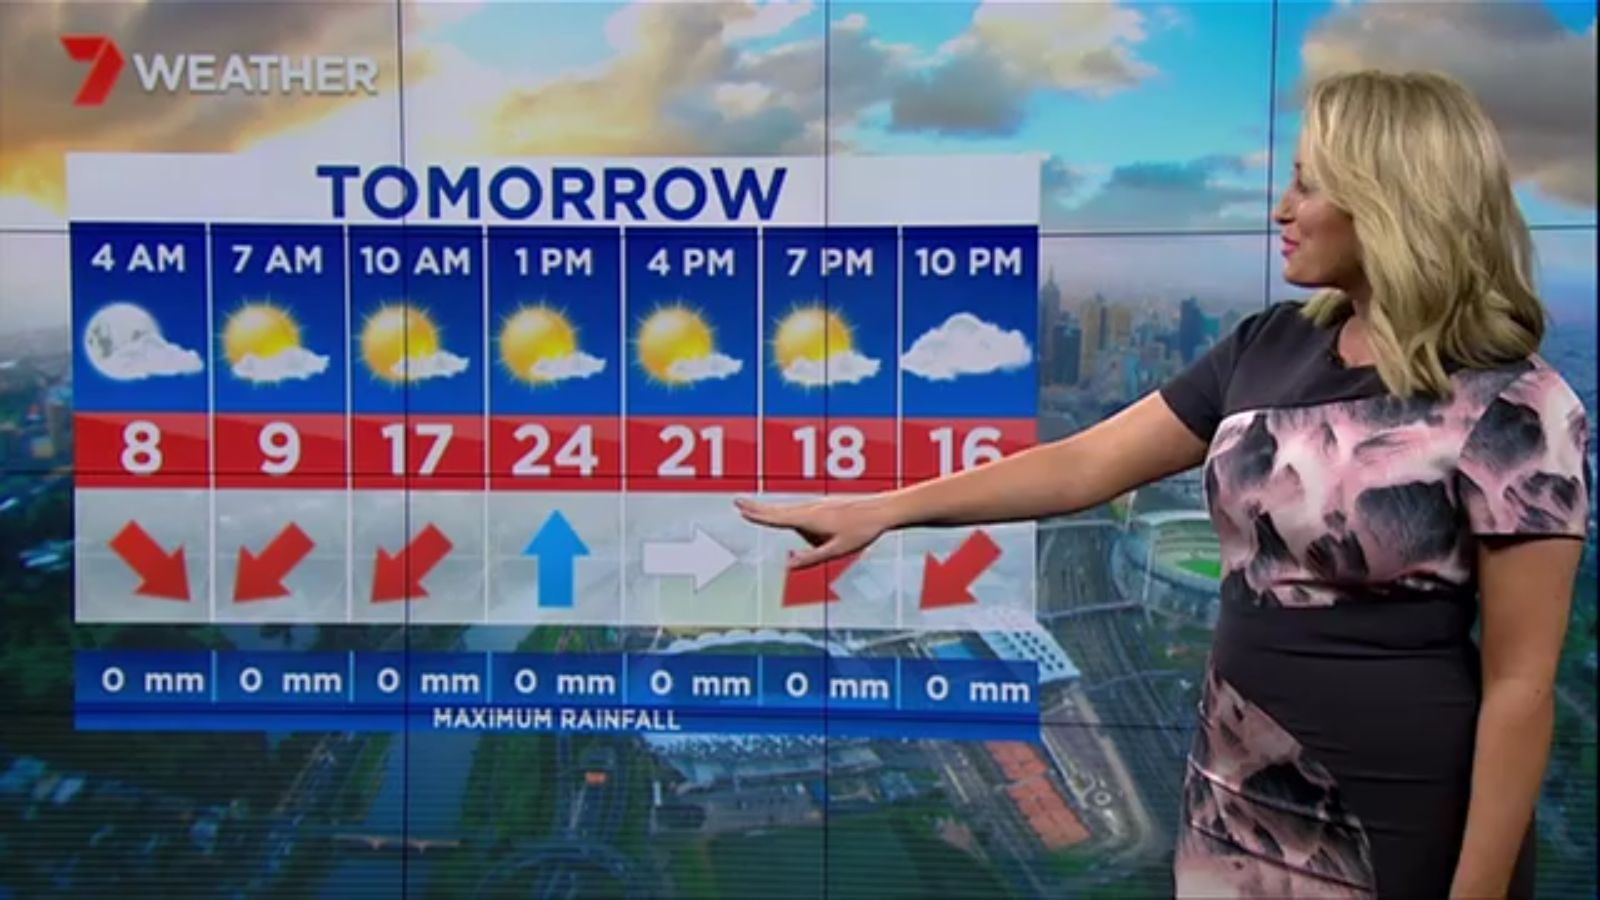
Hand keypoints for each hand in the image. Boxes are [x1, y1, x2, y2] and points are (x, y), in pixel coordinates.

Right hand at [733, 495, 894, 568]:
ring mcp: (818, 505)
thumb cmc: (862, 531)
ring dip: (774, 512)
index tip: (741, 511)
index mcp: (810, 518)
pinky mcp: (826, 506)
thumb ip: (811, 558)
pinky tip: (803, 525)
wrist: (883, 510)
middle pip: (778, 510)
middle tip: (737, 503)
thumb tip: (788, 563)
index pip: (777, 518)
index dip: (758, 516)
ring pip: (792, 512)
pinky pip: (804, 513)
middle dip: (757, 508)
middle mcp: (811, 508)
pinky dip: (793, 517)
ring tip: (765, 514)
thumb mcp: (837, 551)